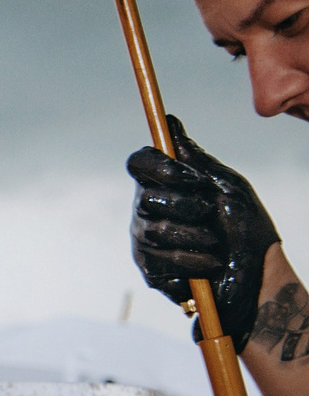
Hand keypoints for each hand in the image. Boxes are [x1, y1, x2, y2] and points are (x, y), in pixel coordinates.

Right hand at [129, 117, 280, 344]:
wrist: (256, 275)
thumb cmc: (245, 228)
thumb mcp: (226, 186)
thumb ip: (196, 158)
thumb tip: (170, 120)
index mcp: (165, 186)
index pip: (139, 163)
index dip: (158, 166)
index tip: (188, 177)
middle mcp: (148, 211)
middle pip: (146, 198)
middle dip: (185, 206)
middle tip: (209, 213)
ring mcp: (146, 241)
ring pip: (153, 230)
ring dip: (194, 236)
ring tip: (216, 245)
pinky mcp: (150, 270)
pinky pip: (159, 261)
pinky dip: (191, 262)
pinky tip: (209, 265)